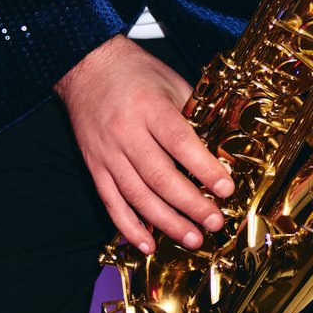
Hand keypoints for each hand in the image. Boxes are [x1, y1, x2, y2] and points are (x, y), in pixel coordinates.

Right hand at [53, 36, 234, 254]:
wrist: (86, 68)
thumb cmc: (135, 74)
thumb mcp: (171, 83)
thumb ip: (195, 115)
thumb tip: (222, 151)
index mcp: (149, 107)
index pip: (179, 142)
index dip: (204, 168)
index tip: (226, 189)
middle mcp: (126, 132)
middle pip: (160, 176)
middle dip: (191, 204)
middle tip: (215, 223)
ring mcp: (107, 153)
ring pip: (137, 195)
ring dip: (166, 223)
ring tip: (192, 239)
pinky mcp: (94, 167)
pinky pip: (111, 202)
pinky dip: (129, 227)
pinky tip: (148, 245)